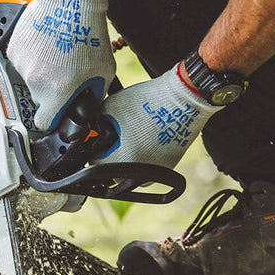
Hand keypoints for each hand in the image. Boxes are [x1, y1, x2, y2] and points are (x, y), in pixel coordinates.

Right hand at [7, 0, 115, 130]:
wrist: (69, 1)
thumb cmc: (87, 33)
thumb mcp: (103, 71)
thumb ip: (96, 94)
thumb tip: (91, 105)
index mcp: (57, 93)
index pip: (43, 123)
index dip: (51, 120)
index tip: (54, 115)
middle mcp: (37, 82)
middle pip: (39, 100)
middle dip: (50, 92)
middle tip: (63, 74)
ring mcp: (23, 66)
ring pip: (30, 80)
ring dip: (41, 73)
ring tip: (56, 56)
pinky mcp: (15, 50)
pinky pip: (22, 63)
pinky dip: (32, 58)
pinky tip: (46, 46)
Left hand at [97, 63, 223, 168]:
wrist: (184, 101)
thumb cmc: (147, 102)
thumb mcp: (111, 107)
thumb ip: (97, 124)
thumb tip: (90, 134)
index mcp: (120, 160)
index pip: (96, 164)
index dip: (96, 150)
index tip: (99, 141)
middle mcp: (136, 172)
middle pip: (113, 170)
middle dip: (111, 155)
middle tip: (116, 137)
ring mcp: (152, 173)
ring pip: (130, 171)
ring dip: (127, 158)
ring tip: (132, 137)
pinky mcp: (165, 169)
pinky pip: (146, 168)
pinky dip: (143, 157)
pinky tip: (145, 141)